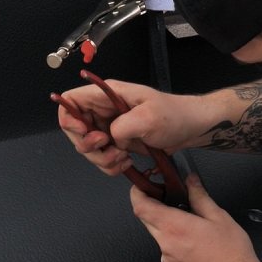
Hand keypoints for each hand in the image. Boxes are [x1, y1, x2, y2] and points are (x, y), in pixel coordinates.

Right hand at [55, 80, 212, 176]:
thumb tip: (110, 137)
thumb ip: (123, 126)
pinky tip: (127, 162)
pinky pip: (102, 159)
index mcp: (107, 95)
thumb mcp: (149, 117)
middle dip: (89, 146)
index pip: (71, 101)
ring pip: (88, 149)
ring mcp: (109, 128)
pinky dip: (110, 166)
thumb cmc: (174, 115)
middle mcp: (104, 111)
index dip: (70, 119)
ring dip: (102, 159)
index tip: (87, 134)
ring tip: (123, 158)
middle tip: (109, 147)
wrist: (191, 129)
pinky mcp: (117, 144)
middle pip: (75, 130)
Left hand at [130, 175, 261, 261]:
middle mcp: (165, 243)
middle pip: (146, 219)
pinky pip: (166, 248)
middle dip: (153, 206)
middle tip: (169, 196)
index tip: (142, 184)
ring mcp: (167, 258)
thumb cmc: (231, 253)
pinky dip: (174, 238)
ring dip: (166, 223)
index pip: (141, 207)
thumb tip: (190, 180)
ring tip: (189, 219)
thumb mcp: (219, 217)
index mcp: (174, 227)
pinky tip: (194, 239)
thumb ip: (200, 197)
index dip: (137, 193)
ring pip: (157, 234)